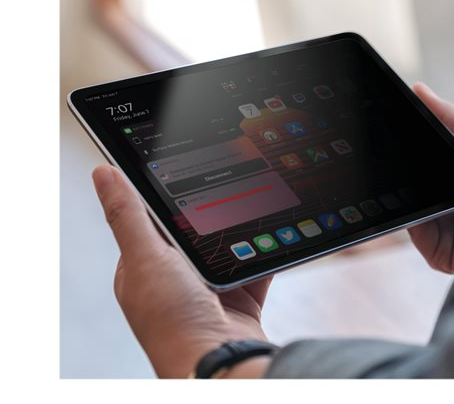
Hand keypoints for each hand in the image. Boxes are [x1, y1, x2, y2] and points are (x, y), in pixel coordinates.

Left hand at [92, 165, 271, 377]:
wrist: (219, 362)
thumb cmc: (172, 321)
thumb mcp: (145, 258)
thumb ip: (128, 215)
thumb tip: (103, 174)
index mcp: (142, 270)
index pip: (149, 222)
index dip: (162, 199)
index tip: (180, 173)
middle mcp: (174, 280)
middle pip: (192, 232)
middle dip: (207, 216)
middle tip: (223, 189)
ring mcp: (208, 291)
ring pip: (224, 248)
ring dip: (236, 234)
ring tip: (248, 210)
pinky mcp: (239, 299)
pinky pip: (253, 266)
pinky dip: (261, 253)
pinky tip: (268, 238)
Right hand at [407, 83, 453, 273]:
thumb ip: (450, 118)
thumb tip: (418, 91)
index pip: (427, 169)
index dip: (412, 154)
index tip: (396, 132)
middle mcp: (452, 210)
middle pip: (417, 192)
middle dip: (409, 176)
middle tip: (400, 157)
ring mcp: (447, 235)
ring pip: (414, 213)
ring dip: (414, 200)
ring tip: (428, 187)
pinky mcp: (443, 255)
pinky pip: (419, 235)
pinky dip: (418, 222)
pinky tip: (429, 208)